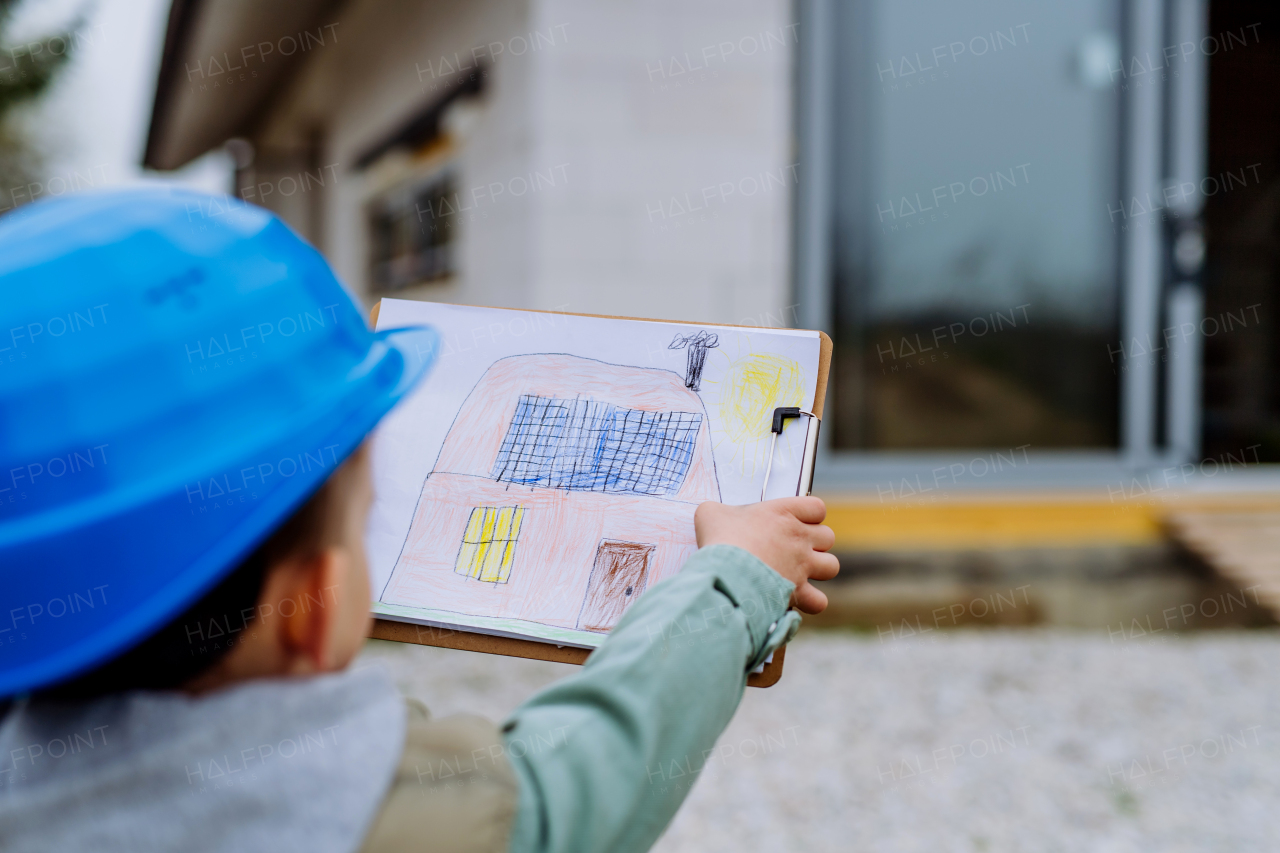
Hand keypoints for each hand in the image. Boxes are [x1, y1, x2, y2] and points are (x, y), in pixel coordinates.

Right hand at [694, 497, 839, 613]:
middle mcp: (800, 538)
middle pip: (828, 536)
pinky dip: (811, 602)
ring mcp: (802, 565)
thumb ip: (716, 510)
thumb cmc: (721, 539)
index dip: (809, 515)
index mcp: (784, 513)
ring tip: (798, 573)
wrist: (727, 573)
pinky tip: (796, 599)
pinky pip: (820, 600)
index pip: (817, 508)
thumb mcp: (711, 514)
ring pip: (831, 566)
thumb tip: (711, 513)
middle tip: (792, 550)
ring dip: (819, 570)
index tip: (793, 522)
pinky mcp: (798, 591)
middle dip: (814, 543)